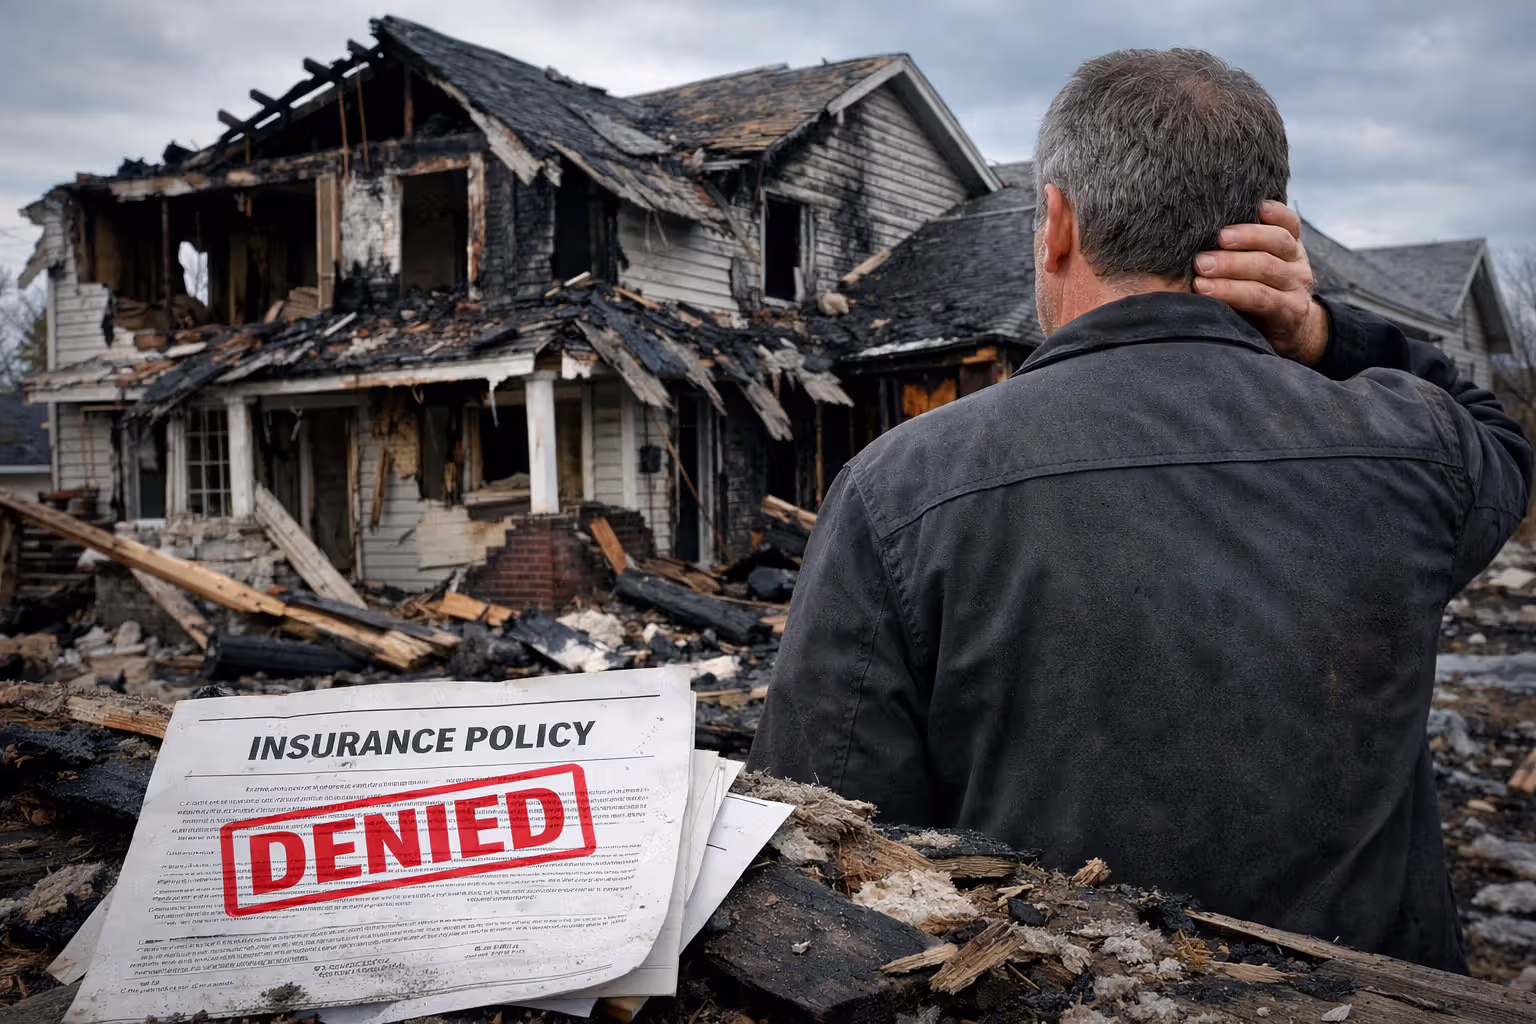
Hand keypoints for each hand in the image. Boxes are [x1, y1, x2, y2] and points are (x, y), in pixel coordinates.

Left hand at [1192, 199, 1328, 365]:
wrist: (1288, 337)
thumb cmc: (1257, 299)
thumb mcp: (1256, 272)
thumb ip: (1240, 253)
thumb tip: (1194, 233)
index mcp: (1290, 249)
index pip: (1289, 224)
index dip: (1276, 213)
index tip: (1256, 206)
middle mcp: (1298, 264)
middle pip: (1275, 241)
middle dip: (1241, 239)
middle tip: (1207, 245)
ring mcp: (1297, 288)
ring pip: (1266, 267)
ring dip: (1229, 266)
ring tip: (1200, 269)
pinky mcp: (1291, 312)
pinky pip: (1261, 297)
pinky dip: (1232, 292)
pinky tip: (1209, 289)